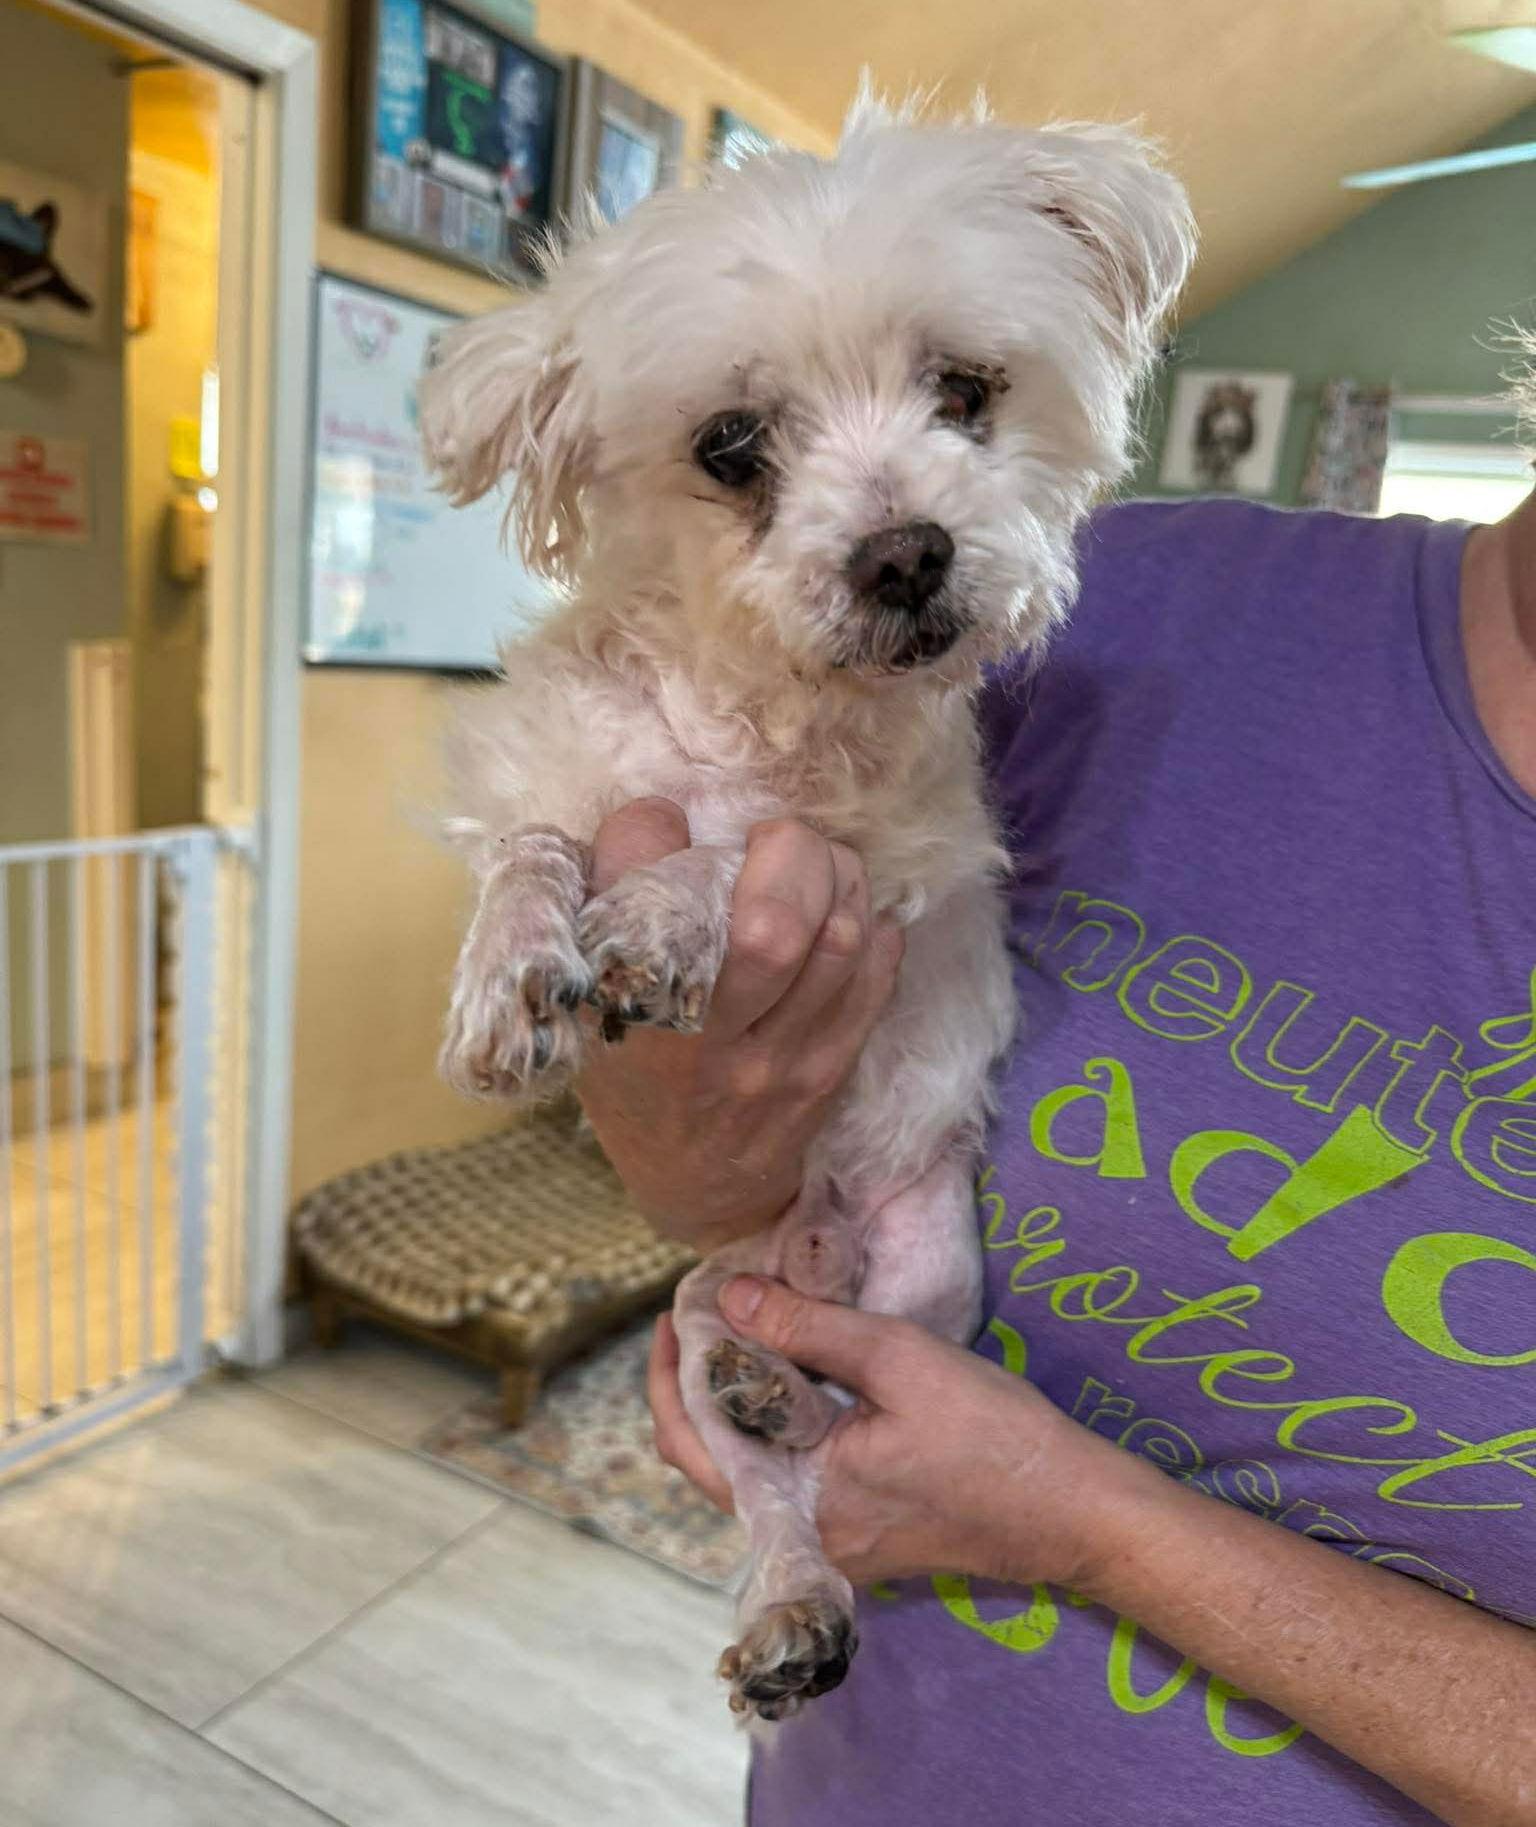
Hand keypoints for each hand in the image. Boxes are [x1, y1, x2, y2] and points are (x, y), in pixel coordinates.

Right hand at [576, 802, 904, 1249]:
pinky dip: (870, 928)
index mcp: (622, 1011)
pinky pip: (873, 979)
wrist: (694, 1185)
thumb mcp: (585, 1002)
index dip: (650, 831)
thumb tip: (657, 815)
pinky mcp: (828, 1070)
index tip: (661, 827)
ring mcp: (776, 1062)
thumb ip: (604, 909)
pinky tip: (846, 914)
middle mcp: (701, 1044)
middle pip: (774, 925)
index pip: (638, 893)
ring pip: (837, 940)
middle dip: (788, 852)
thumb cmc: (632, 1073)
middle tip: (772, 841)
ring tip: (817, 865)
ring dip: (838, 877)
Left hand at [648, 1277, 1159, 1589]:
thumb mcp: (897, 1359)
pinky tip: (793, 1370)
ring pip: (749, 1466)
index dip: (671, 1372)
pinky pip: (790, 1476)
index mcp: (798, 1502)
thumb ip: (805, 1327)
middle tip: (703, 1314)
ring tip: (741, 1328)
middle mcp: (801, 1535)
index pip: (690, 1442)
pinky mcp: (858, 1533)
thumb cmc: (993, 1434)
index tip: (676, 1310)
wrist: (1073, 1511)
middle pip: (709, 1458)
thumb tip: (727, 1298)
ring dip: (736, 1400)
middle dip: (695, 1383)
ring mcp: (830, 1541)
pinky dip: (777, 1422)